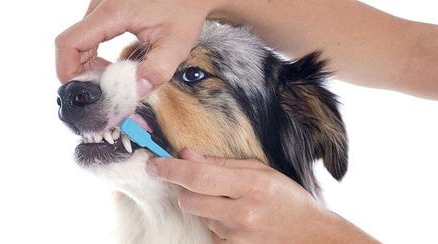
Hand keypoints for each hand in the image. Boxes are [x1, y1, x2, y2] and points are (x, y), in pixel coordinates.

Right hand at [55, 0, 220, 95]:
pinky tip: (113, 64)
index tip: (81, 90)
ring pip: (79, 39)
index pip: (70, 42)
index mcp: (113, 12)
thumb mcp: (175, 46)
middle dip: (83, 71)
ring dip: (89, 63)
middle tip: (105, 88)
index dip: (67, 70)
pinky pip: (89, 34)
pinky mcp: (105, 8)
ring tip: (114, 76)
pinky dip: (95, 53)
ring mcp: (101, 4)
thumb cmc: (185, 12)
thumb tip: (133, 93)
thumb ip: (155, 72)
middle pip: (72, 43)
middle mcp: (101, 4)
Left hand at [147, 149, 377, 242]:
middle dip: (183, 187)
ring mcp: (237, 236)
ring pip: (197, 215)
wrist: (310, 233)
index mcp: (250, 186)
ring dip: (201, 203)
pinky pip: (208, 230)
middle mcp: (242, 214)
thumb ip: (220, 163)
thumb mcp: (259, 170)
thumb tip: (186, 154)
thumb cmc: (286, 196)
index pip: (199, 176)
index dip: (171, 169)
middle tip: (196, 178)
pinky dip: (212, 219)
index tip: (153, 164)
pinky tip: (231, 214)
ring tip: (227, 198)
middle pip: (188, 200)